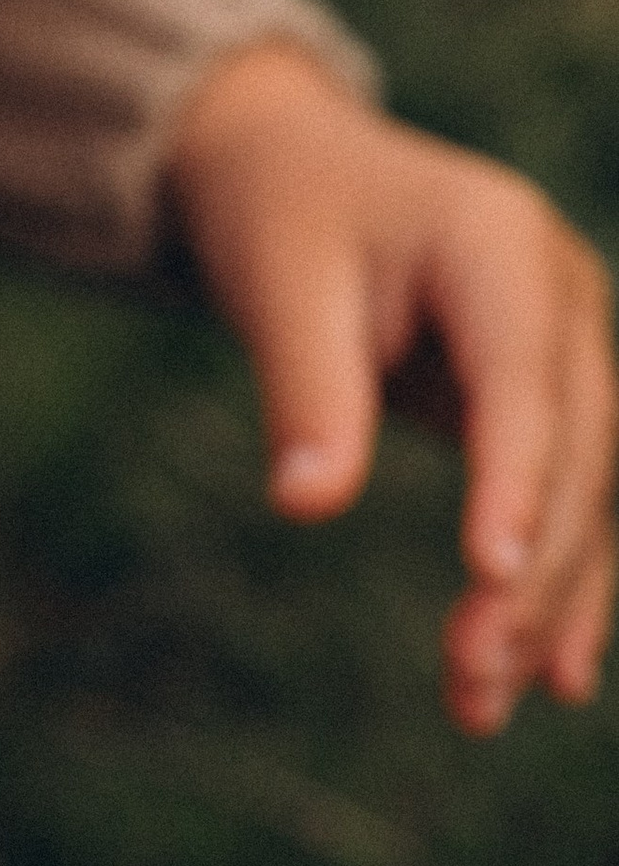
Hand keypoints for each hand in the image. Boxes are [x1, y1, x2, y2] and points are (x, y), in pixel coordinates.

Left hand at [165, 40, 616, 730]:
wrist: (292, 162)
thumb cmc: (282, 211)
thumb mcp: (278, 280)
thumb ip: (305, 387)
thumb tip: (306, 503)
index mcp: (498, 240)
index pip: (525, 380)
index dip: (516, 481)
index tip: (491, 577)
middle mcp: (561, 292)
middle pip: (575, 452)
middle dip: (531, 571)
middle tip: (468, 674)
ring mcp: (568, 345)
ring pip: (588, 493)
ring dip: (547, 602)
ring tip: (481, 703)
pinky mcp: (551, 396)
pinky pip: (572, 500)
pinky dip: (555, 583)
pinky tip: (544, 673)